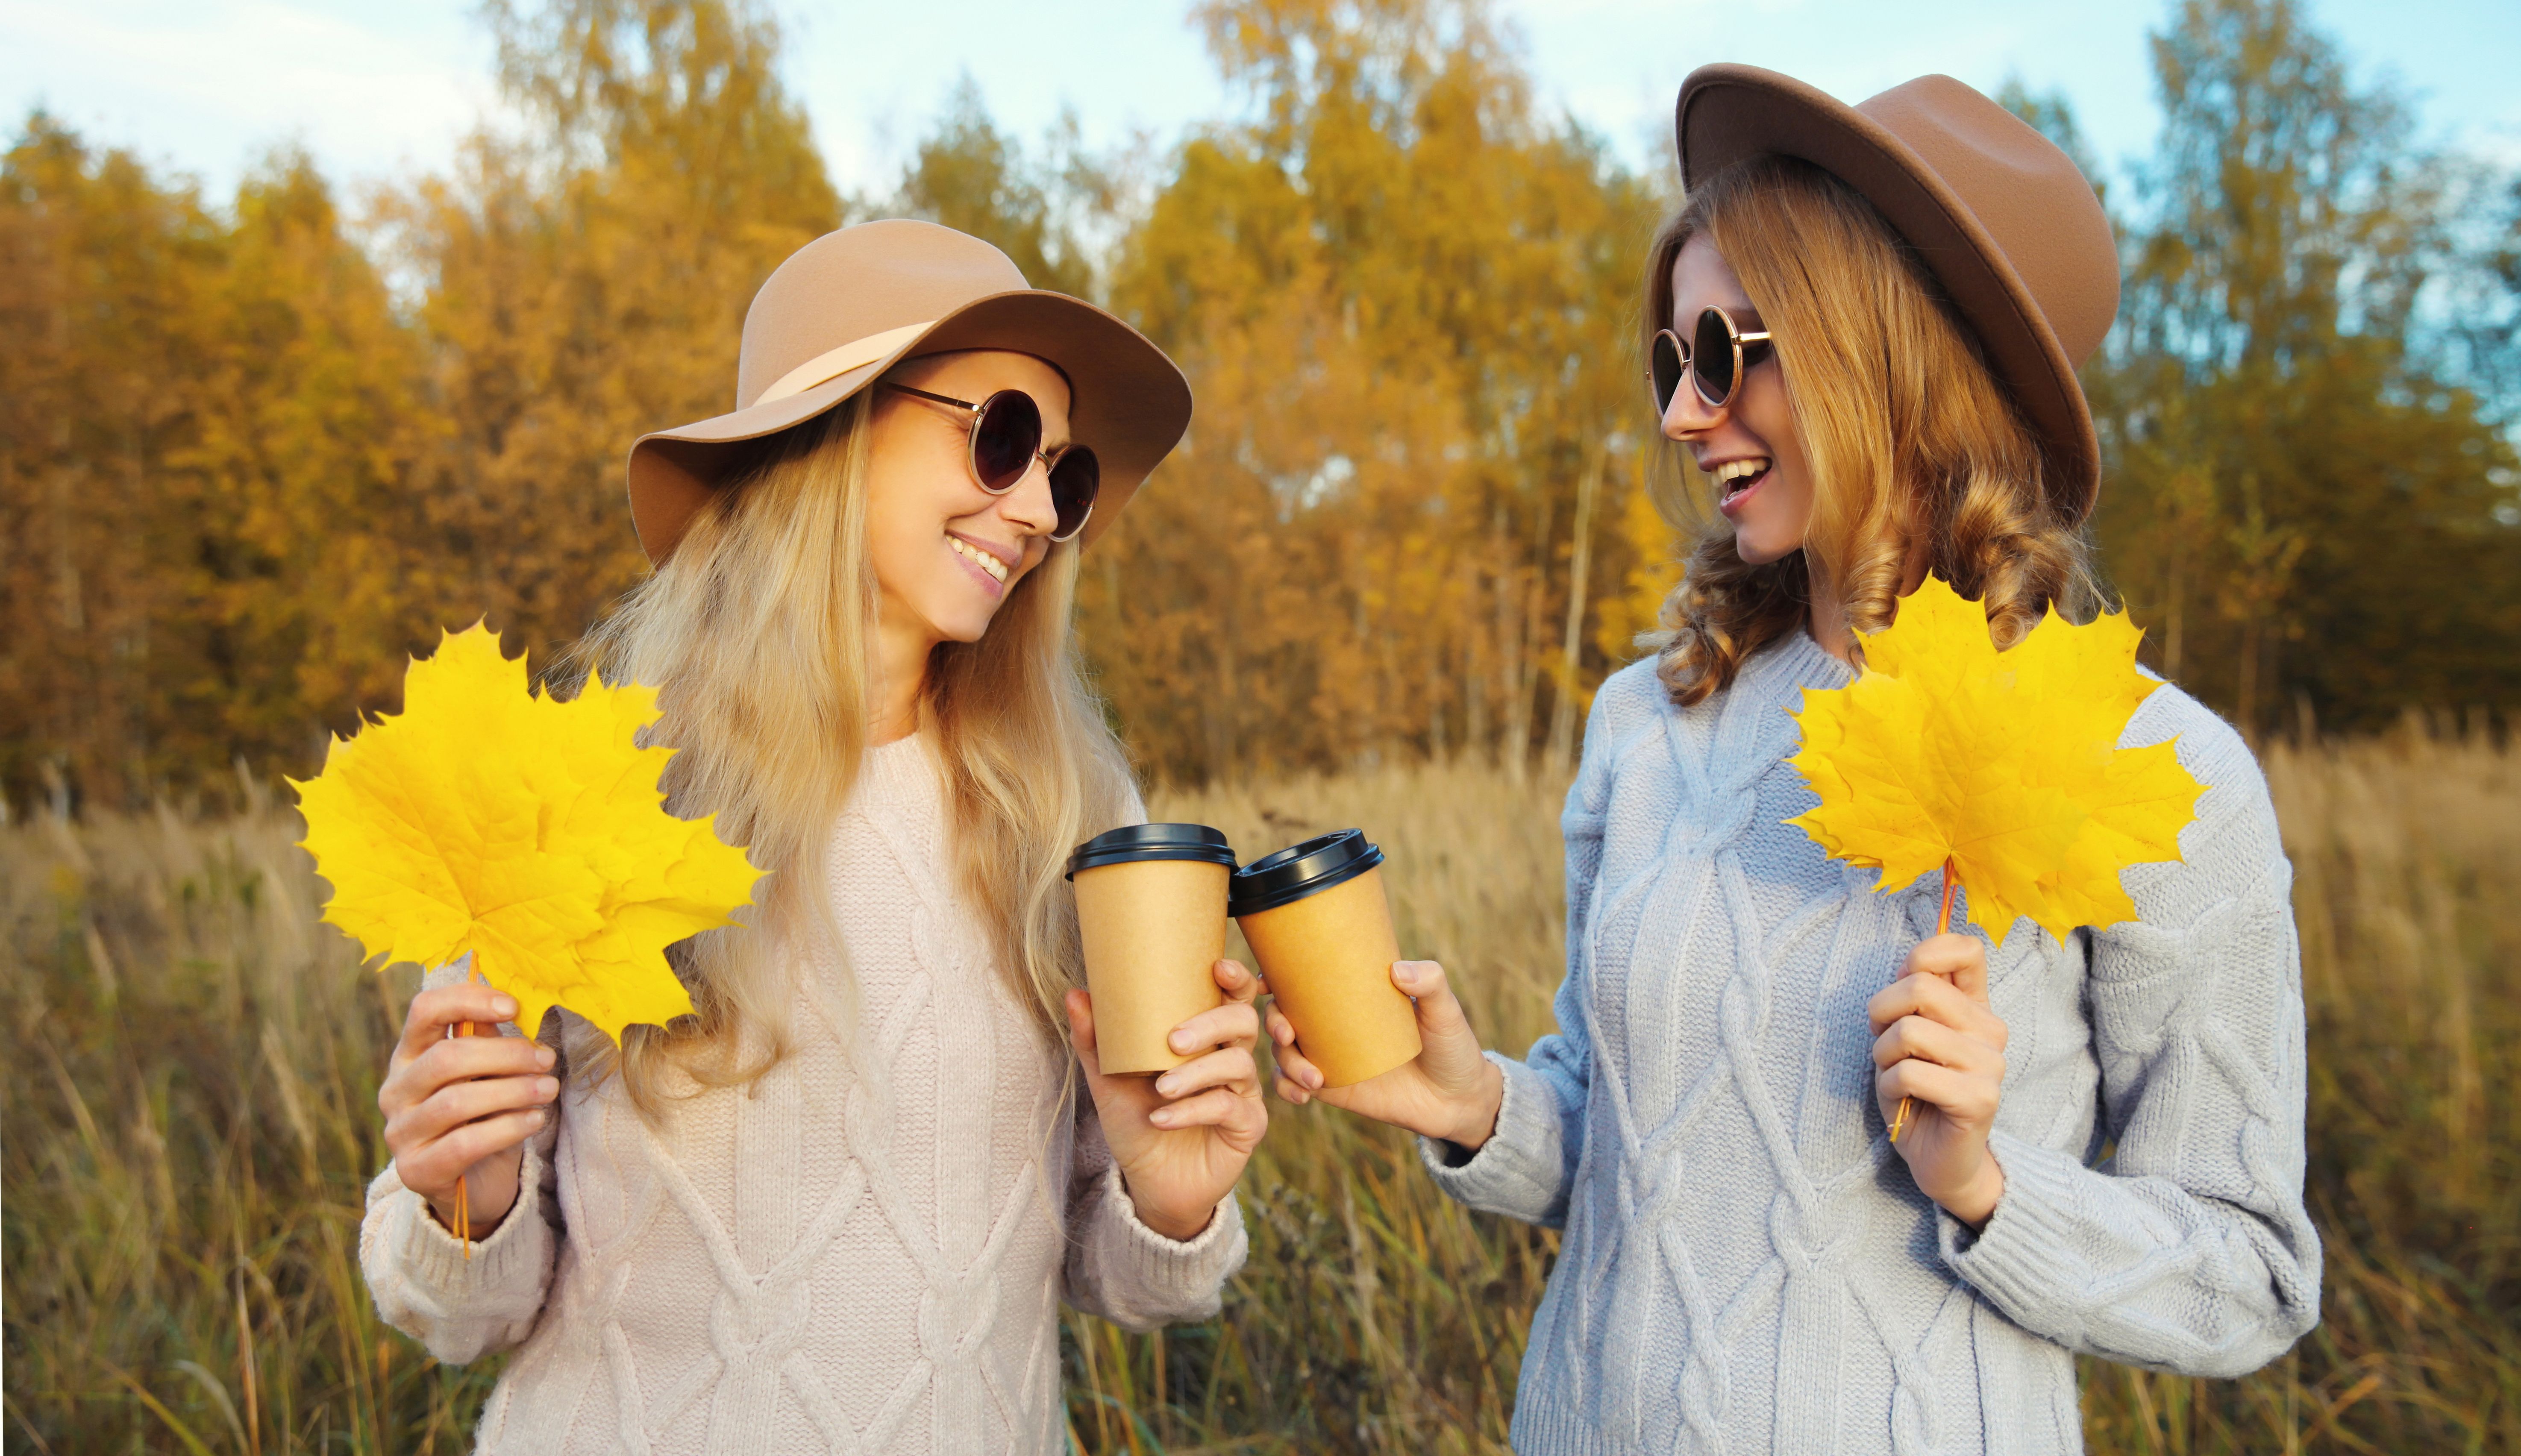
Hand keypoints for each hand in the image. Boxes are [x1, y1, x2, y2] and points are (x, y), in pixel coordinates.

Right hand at [378, 981, 558, 1235]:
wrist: (474, 1185)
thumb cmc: (483, 1117)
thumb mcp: (487, 1074)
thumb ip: (489, 1041)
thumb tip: (510, 1006)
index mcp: (410, 1055)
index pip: (425, 1011)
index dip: (468, 1000)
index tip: (513, 1006)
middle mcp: (396, 1090)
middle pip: (446, 1057)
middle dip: (505, 1054)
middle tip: (546, 1058)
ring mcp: (401, 1132)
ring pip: (457, 1101)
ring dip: (513, 1090)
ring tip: (549, 1089)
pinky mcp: (415, 1171)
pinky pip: (465, 1143)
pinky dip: (508, 1128)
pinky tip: (535, 1119)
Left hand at [1066, 958, 1267, 1241]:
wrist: (1148, 1181)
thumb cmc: (1135, 1121)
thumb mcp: (1109, 1080)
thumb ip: (1095, 1039)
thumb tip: (1076, 993)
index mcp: (1205, 1037)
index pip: (1232, 997)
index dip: (1235, 979)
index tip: (1218, 967)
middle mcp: (1230, 1058)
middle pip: (1243, 1021)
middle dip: (1211, 1023)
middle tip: (1174, 1039)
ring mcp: (1242, 1092)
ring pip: (1237, 1063)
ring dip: (1195, 1073)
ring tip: (1161, 1088)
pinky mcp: (1247, 1126)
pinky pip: (1229, 1107)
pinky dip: (1192, 1110)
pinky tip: (1161, 1118)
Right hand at [1268, 959, 1503, 1151]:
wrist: (1459, 1100)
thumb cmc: (1452, 1046)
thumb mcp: (1445, 1011)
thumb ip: (1431, 983)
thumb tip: (1397, 970)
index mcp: (1351, 994)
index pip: (1303, 979)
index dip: (1273, 976)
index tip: (1265, 981)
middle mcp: (1331, 1023)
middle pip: (1281, 1014)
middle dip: (1272, 1021)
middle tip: (1288, 1035)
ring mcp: (1329, 1055)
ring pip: (1283, 1051)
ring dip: (1285, 1061)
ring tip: (1314, 1079)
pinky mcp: (1332, 1088)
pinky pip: (1294, 1085)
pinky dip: (1288, 1088)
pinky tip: (1303, 1095)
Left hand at [1867, 933, 2007, 1226]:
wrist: (1940, 1160)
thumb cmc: (1916, 1092)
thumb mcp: (1906, 1034)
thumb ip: (1913, 997)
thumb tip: (1911, 965)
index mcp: (1976, 1007)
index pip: (1966, 950)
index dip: (1922, 956)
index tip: (1903, 990)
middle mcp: (1991, 1030)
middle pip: (1921, 986)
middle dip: (1882, 1013)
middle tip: (1886, 1046)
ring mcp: (1990, 1064)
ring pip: (1909, 1030)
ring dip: (1883, 1056)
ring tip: (1896, 1077)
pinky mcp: (1980, 1098)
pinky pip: (1909, 1073)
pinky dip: (1888, 1086)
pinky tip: (1902, 1101)